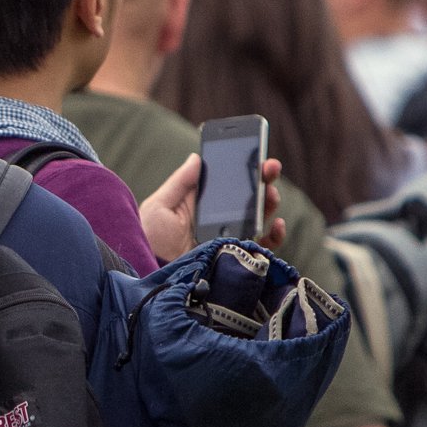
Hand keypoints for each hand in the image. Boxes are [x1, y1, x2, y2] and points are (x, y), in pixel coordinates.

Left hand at [139, 157, 285, 263]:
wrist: (153, 274)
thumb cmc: (149, 241)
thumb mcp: (159, 207)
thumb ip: (180, 183)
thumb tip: (197, 157)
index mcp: (200, 204)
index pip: (227, 182)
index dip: (243, 168)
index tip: (254, 152)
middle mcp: (218, 219)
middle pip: (248, 196)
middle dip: (263, 179)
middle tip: (270, 167)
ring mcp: (229, 237)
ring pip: (259, 217)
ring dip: (270, 202)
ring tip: (270, 194)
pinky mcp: (236, 257)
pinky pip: (263, 246)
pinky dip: (275, 235)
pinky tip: (276, 224)